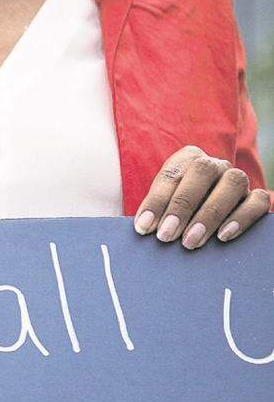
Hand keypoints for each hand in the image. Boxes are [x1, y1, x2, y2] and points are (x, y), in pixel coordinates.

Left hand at [133, 145, 269, 248]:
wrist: (204, 216)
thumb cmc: (175, 212)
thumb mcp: (161, 207)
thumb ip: (154, 213)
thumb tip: (144, 228)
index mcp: (187, 159)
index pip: (171, 174)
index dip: (156, 200)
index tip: (144, 227)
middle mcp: (214, 164)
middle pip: (202, 171)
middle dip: (182, 206)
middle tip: (167, 236)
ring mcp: (238, 179)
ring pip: (233, 183)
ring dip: (210, 214)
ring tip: (191, 242)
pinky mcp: (255, 197)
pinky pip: (258, 201)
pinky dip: (241, 218)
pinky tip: (223, 236)